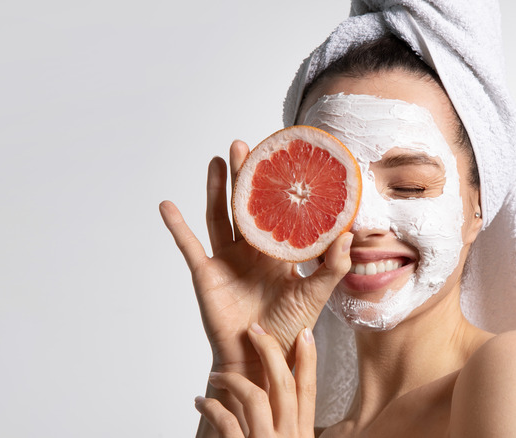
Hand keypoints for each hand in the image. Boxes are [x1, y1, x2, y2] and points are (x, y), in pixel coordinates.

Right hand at [160, 140, 351, 371]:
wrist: (261, 359)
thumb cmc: (290, 330)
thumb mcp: (316, 294)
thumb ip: (332, 266)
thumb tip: (348, 234)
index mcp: (278, 252)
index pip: (276, 212)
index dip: (276, 187)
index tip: (280, 158)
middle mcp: (251, 251)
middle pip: (245, 206)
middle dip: (244, 176)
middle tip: (244, 145)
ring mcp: (227, 260)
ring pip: (219, 216)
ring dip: (216, 189)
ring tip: (217, 159)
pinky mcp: (206, 274)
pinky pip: (189, 246)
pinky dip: (177, 226)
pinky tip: (167, 205)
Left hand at [195, 325, 316, 437]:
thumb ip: (288, 428)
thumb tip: (283, 406)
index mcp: (301, 435)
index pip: (308, 391)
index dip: (308, 359)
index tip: (304, 333)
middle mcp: (288, 437)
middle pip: (284, 384)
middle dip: (270, 351)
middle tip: (255, 330)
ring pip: (255, 397)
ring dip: (231, 380)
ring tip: (215, 376)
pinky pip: (225, 422)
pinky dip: (211, 408)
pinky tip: (203, 404)